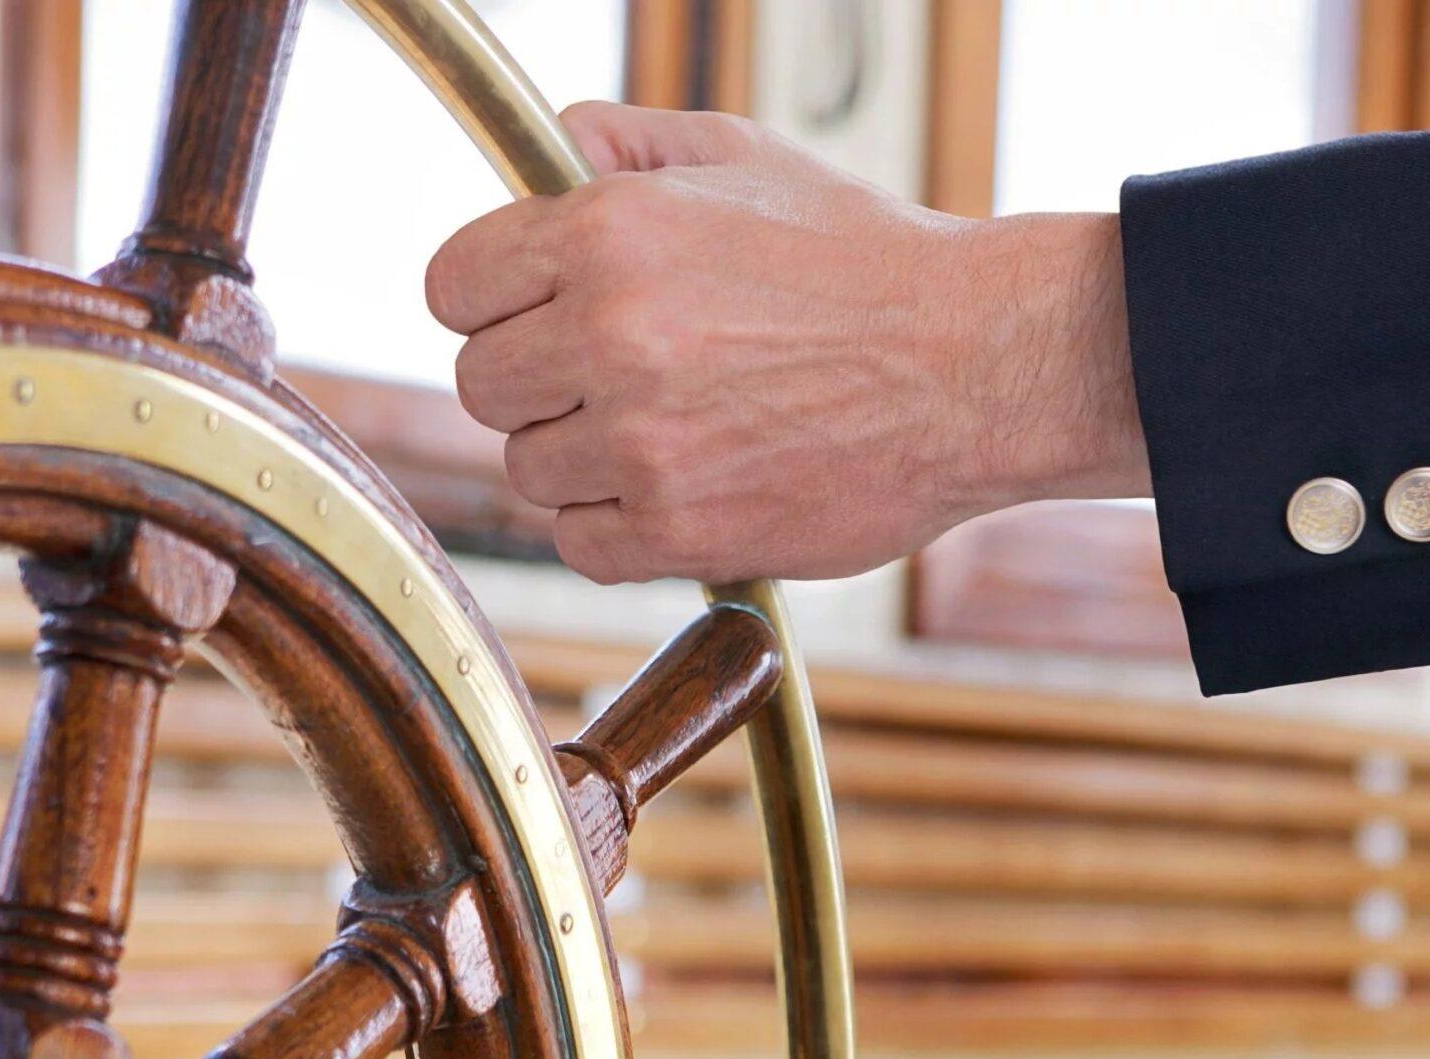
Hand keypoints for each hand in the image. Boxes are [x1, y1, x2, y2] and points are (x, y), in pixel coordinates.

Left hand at [424, 101, 1147, 585]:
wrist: (977, 366)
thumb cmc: (866, 260)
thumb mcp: (742, 156)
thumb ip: (624, 144)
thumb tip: (546, 147)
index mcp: (607, 230)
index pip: (453, 285)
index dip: (490, 301)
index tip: (532, 315)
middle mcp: (610, 334)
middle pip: (481, 384)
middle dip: (536, 382)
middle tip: (612, 377)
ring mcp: (641, 440)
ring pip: (529, 470)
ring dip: (582, 459)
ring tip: (668, 429)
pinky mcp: (677, 528)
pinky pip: (580, 543)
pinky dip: (617, 527)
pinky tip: (678, 488)